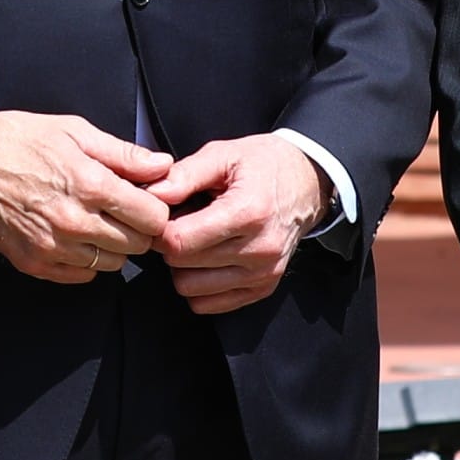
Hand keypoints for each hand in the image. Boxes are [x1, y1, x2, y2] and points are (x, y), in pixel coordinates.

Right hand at [0, 112, 172, 284]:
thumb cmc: (18, 140)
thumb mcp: (74, 132)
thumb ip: (123, 153)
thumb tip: (163, 166)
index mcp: (89, 184)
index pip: (152, 218)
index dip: (154, 208)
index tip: (144, 200)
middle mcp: (74, 221)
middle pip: (137, 245)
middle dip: (137, 228)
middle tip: (121, 211)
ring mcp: (52, 247)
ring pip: (112, 263)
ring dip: (112, 246)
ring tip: (95, 221)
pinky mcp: (34, 263)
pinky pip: (82, 276)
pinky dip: (86, 260)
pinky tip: (73, 236)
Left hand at [154, 134, 330, 316]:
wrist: (307, 183)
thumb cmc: (264, 166)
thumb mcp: (224, 155)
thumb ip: (185, 174)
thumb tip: (152, 193)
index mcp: (248, 213)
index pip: (180, 241)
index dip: (159, 228)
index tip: (162, 216)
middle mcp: (259, 249)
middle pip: (182, 266)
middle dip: (169, 245)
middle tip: (178, 224)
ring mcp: (263, 273)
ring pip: (191, 290)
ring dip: (183, 268)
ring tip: (194, 241)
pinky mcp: (263, 288)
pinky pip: (209, 304)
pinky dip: (199, 286)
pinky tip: (206, 260)